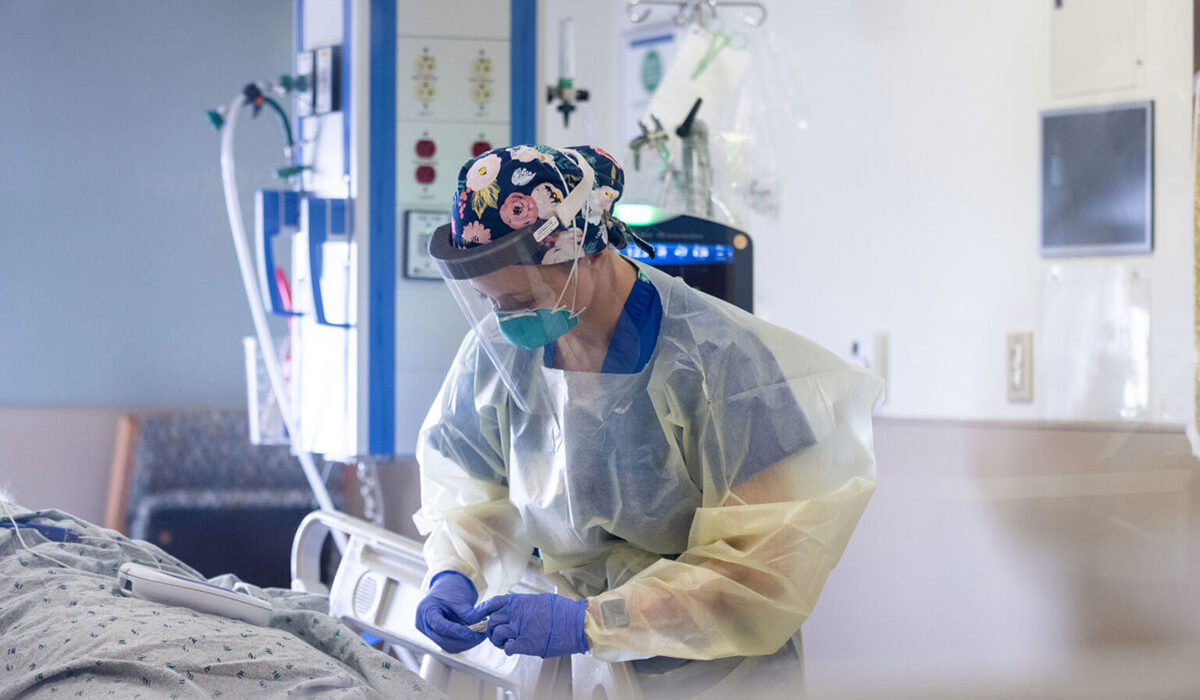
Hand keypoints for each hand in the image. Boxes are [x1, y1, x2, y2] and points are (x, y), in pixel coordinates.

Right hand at [414, 570, 486, 652]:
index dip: (458, 632)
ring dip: (467, 643)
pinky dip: (464, 642)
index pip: (441, 627)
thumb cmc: (450, 588)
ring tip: (480, 633)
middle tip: (482, 634)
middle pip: (444, 641)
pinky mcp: (439, 637)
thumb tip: (479, 627)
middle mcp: (425, 625)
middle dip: (465, 640)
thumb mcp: (458, 598)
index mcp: (426, 611)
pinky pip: (451, 645)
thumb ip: (467, 614)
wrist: (447, 587)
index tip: (474, 633)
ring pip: (449, 646)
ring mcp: (430, 633)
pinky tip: (475, 635)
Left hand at [474, 592, 588, 657]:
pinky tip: (514, 647)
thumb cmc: (562, 611)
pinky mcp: (526, 644)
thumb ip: (524, 604)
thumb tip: (516, 608)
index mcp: (519, 602)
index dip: (483, 610)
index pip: (493, 603)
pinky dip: (508, 649)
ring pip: (497, 635)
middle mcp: (517, 614)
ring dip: (498, 640)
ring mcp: (520, 629)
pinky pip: (508, 648)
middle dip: (491, 628)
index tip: (478, 615)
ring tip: (505, 641)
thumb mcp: (540, 600)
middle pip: (493, 621)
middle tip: (495, 632)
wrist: (575, 623)